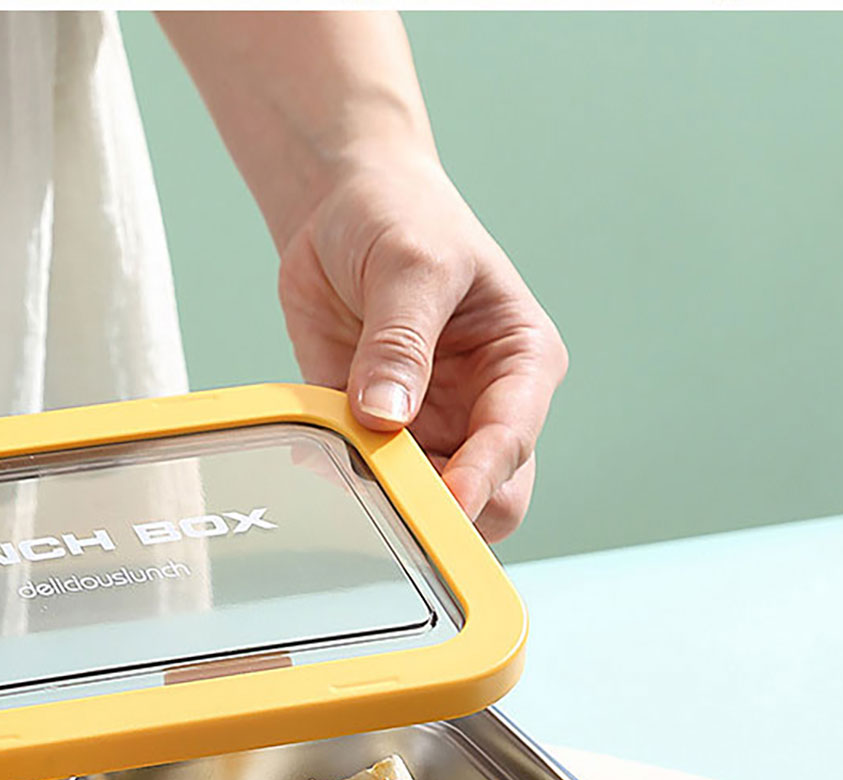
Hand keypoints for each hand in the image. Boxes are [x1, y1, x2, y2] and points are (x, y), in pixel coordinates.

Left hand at [278, 151, 567, 542]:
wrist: (342, 206)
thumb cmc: (402, 217)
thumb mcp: (410, 265)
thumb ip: (399, 342)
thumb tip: (387, 416)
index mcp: (521, 363)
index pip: (513, 442)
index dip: (481, 480)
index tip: (445, 504)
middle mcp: (486, 408)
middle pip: (489, 499)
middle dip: (445, 509)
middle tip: (395, 499)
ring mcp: (434, 429)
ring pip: (429, 504)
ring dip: (392, 500)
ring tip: (349, 467)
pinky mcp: (379, 436)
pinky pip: (370, 482)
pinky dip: (347, 481)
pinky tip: (321, 458)